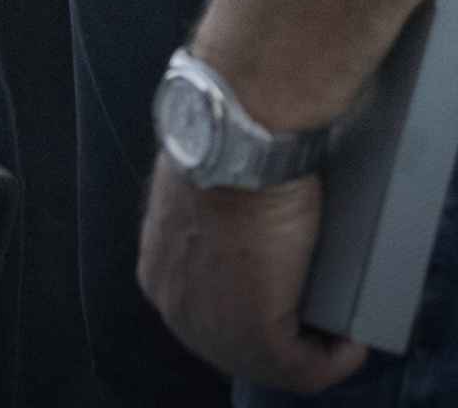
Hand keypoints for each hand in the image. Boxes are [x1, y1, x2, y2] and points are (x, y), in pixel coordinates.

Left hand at [138, 159, 366, 392]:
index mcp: (162, 266)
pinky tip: (352, 344)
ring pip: (267, 359)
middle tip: (322, 318)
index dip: (253, 305)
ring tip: (341, 331)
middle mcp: (173, 302)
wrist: (242, 145)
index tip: (290, 296)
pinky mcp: (254, 333)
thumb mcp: (207, 181)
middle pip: (233, 339)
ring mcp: (209, 323)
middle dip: (281, 334)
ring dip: (312, 351)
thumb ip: (214, 206)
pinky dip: (333, 361)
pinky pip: (299, 369)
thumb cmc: (230, 148)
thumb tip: (244, 206)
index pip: (208, 304)